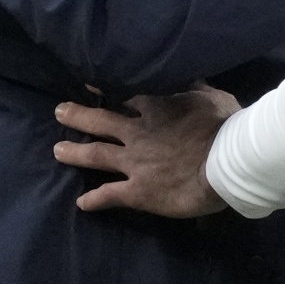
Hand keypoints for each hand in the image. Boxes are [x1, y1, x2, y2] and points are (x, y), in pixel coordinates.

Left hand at [52, 83, 240, 216]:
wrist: (226, 163)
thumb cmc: (226, 127)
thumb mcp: (215, 98)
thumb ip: (199, 90)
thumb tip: (193, 80)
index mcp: (158, 109)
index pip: (130, 100)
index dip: (115, 97)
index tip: (100, 92)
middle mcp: (138, 133)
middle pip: (101, 121)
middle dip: (79, 116)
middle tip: (60, 112)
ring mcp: (134, 163)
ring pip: (96, 154)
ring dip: (75, 152)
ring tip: (58, 150)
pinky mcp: (137, 191)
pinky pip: (109, 194)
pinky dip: (94, 199)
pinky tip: (82, 204)